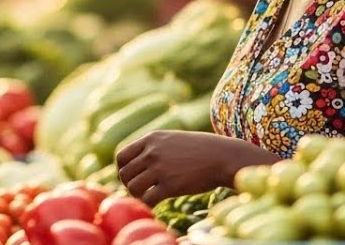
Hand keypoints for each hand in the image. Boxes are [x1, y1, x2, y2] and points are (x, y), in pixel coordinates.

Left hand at [116, 130, 278, 205]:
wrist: (223, 157)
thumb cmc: (200, 150)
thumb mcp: (173, 140)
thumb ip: (154, 148)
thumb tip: (137, 164)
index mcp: (151, 139)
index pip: (121, 157)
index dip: (124, 170)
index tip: (134, 177)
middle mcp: (152, 152)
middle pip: (124, 174)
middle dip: (130, 185)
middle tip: (142, 190)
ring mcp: (160, 168)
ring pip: (133, 188)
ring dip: (138, 196)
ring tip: (150, 197)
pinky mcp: (169, 185)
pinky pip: (147, 200)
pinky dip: (149, 204)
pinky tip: (158, 203)